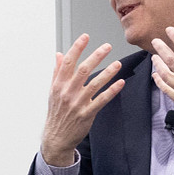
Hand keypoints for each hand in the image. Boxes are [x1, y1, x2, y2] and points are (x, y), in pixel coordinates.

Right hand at [41, 34, 123, 165]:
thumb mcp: (53, 91)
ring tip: (118, 63)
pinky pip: (101, 100)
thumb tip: (59, 55)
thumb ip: (57, 72)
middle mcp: (67, 92)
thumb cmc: (56, 113)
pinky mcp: (87, 114)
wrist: (57, 137)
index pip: (68, 62)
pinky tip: (120, 83)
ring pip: (94, 84)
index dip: (77, 48)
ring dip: (108, 72)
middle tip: (107, 46)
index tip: (85, 37)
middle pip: (83, 70)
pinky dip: (111, 91)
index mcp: (58, 85)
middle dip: (96, 56)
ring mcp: (77, 103)